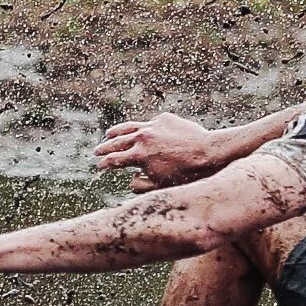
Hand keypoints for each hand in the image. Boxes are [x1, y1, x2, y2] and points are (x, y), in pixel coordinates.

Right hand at [95, 111, 221, 191]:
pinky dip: (144, 129)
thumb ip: (140, 185)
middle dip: (105, 147)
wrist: (209, 152)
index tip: (99, 167)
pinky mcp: (164, 119)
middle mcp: (142, 138)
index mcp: (138, 156)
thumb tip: (131, 179)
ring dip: (117, 132)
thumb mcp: (161, 186)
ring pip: (130, 127)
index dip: (104, 164)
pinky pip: (150, 124)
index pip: (113, 160)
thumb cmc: (186, 174)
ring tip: (109, 134)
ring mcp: (153, 125)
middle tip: (96, 151)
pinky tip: (142, 132)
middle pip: (117, 142)